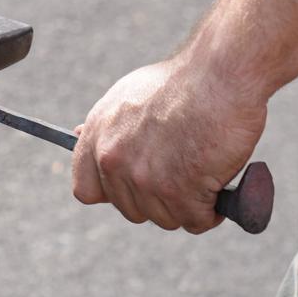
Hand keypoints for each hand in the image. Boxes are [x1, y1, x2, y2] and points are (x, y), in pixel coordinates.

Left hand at [72, 52, 266, 232]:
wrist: (219, 75)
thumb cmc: (184, 81)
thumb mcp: (129, 94)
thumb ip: (108, 125)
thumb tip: (78, 136)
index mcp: (99, 134)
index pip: (86, 189)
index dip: (114, 192)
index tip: (135, 186)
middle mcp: (113, 158)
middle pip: (132, 210)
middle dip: (159, 197)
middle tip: (183, 168)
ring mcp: (143, 178)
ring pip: (167, 218)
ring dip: (189, 202)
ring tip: (203, 164)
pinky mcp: (178, 193)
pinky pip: (196, 221)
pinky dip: (212, 208)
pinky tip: (217, 176)